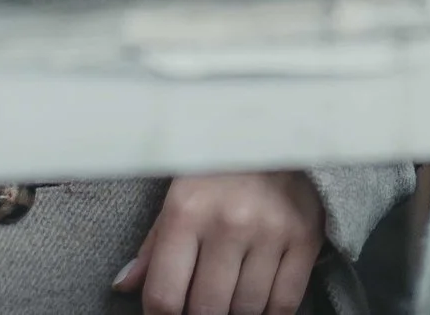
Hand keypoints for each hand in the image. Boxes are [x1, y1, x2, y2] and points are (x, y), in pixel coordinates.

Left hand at [112, 170, 325, 314]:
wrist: (276, 132)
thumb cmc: (217, 168)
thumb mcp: (178, 197)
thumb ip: (153, 245)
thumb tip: (124, 285)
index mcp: (186, 211)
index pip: (164, 296)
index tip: (170, 313)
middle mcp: (228, 222)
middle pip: (207, 309)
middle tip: (203, 302)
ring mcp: (270, 230)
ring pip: (247, 309)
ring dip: (235, 311)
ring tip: (231, 296)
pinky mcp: (305, 236)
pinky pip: (284, 302)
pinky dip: (270, 312)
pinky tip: (259, 300)